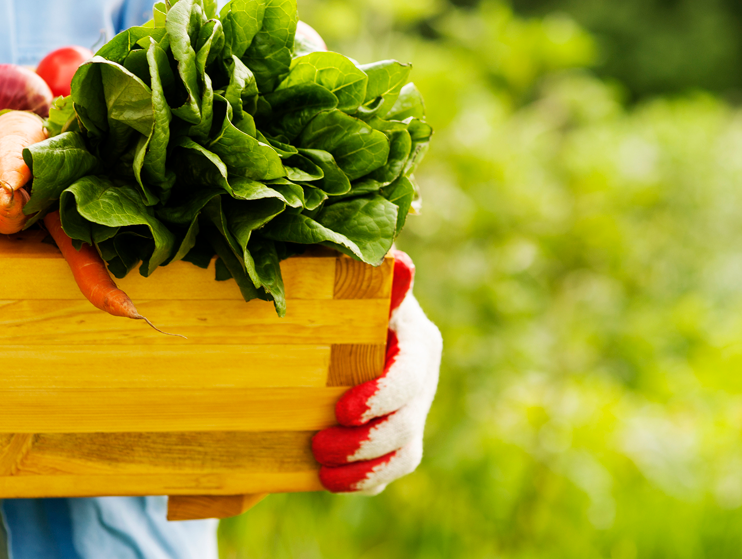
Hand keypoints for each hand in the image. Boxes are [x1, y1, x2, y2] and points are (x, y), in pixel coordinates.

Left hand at [311, 249, 442, 492]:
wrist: (330, 328)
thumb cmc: (339, 298)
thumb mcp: (351, 284)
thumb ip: (372, 279)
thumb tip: (400, 262)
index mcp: (414, 338)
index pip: (408, 375)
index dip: (381, 396)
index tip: (342, 411)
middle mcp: (422, 377)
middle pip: (407, 421)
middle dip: (365, 441)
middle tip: (319, 445)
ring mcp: (413, 410)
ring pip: (405, 452)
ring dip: (364, 466)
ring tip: (323, 468)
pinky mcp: (400, 438)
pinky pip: (393, 470)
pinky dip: (364, 480)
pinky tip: (331, 480)